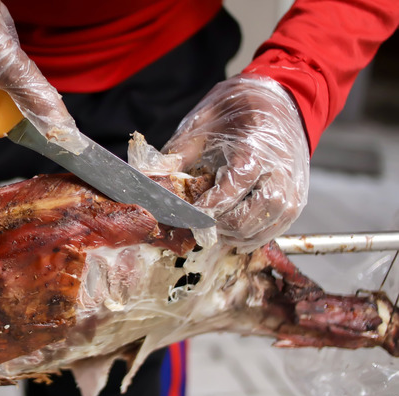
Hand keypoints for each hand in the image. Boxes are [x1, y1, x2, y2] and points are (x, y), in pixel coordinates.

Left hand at [162, 75, 309, 250]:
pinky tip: (236, 236)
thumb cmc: (240, 108)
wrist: (282, 98)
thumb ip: (183, 149)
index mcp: (258, 143)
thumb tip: (158, 174)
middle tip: (202, 225)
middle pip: (260, 208)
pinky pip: (281, 225)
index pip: (239, 181)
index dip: (215, 203)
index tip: (193, 213)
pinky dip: (258, 236)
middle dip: (227, 223)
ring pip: (273, 222)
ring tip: (217, 233)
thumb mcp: (205, 119)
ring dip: (242, 235)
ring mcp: (294, 182)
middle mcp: (282, 166)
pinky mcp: (299, 194)